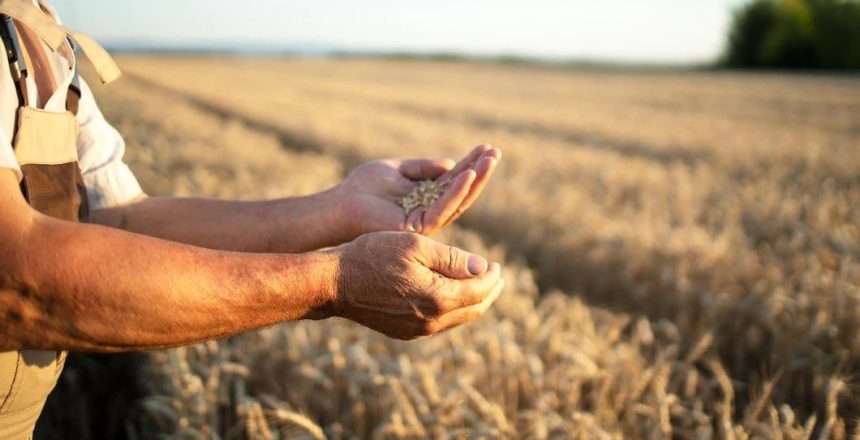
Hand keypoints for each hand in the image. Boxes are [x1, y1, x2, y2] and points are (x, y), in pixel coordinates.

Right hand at [327, 232, 503, 339]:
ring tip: (479, 285)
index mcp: (438, 298)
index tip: (498, 264)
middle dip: (489, 292)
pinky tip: (451, 295)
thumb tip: (483, 268)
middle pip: (473, 309)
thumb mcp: (416, 246)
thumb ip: (453, 258)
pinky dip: (453, 308)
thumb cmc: (373, 255)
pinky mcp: (405, 332)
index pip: (479, 290)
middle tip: (497, 276)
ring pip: (458, 319)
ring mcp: (417, 331)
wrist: (334, 283)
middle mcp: (431, 321)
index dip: (492, 276)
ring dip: (472, 301)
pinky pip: (440, 323)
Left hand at [337, 144, 500, 236]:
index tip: (487, 147)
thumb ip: (423, 167)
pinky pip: (442, 208)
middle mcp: (430, 210)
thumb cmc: (364, 186)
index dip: (471, 163)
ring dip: (475, 180)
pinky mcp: (418, 227)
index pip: (454, 179)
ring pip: (458, 201)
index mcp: (426, 197)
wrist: (341, 204)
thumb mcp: (398, 168)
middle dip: (480, 172)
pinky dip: (456, 192)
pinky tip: (467, 175)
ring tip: (489, 161)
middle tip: (496, 153)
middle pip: (462, 191)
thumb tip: (451, 164)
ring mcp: (426, 221)